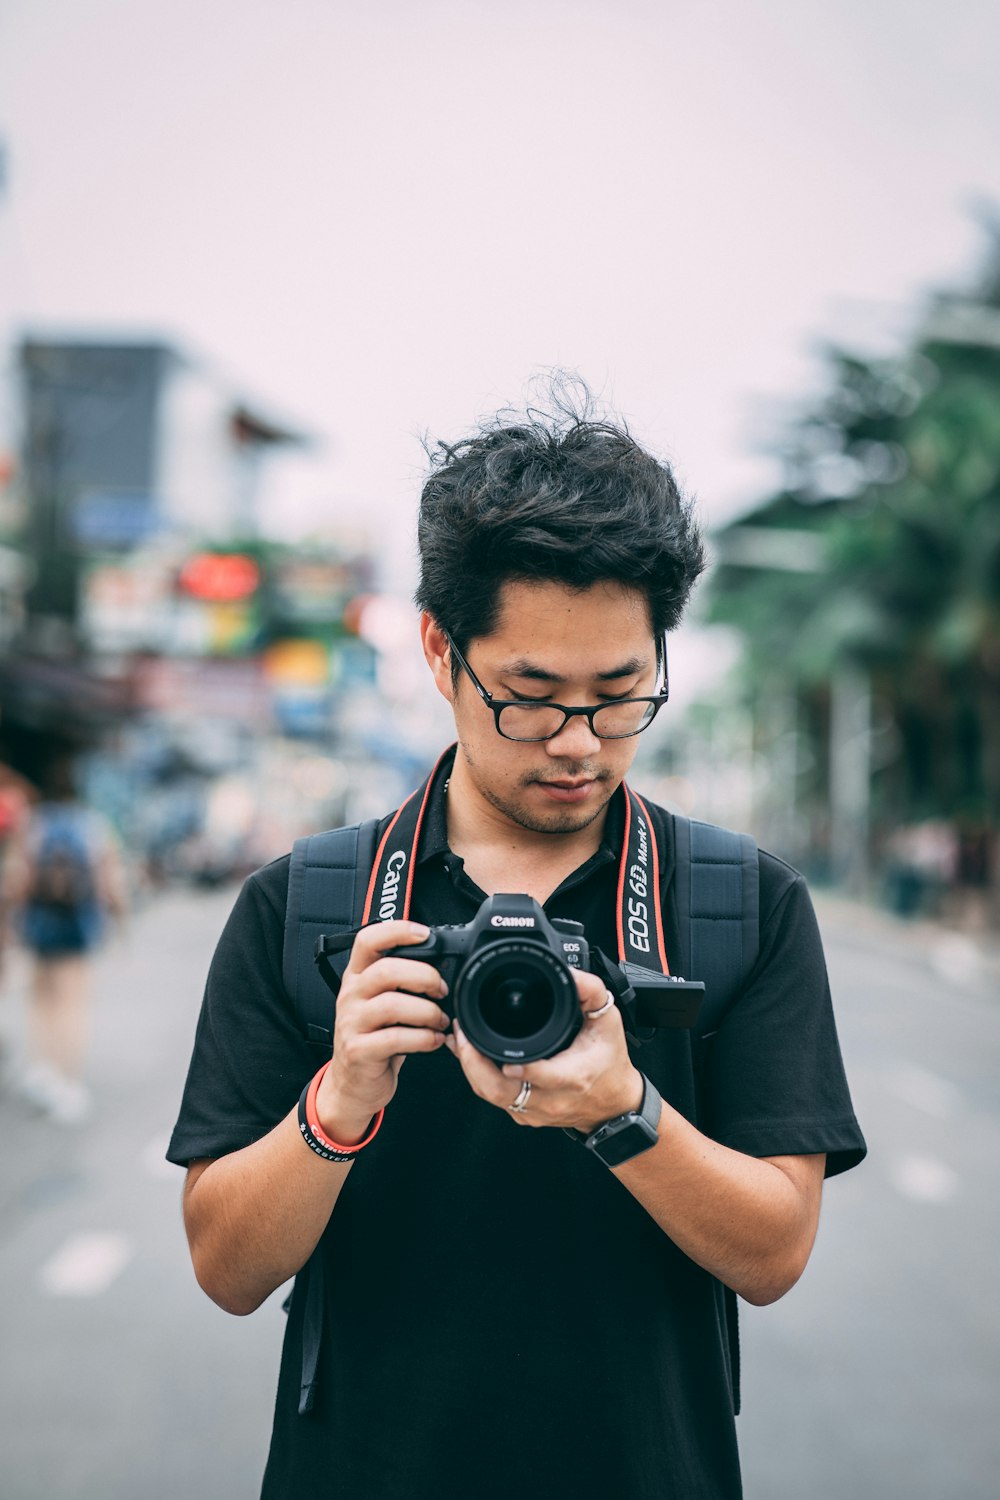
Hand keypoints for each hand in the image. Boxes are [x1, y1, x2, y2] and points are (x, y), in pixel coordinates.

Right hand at [317, 921, 450, 1143]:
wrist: (353, 1083)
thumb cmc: (376, 1037)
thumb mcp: (382, 1002)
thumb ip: (403, 982)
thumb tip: (445, 969)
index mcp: (357, 976)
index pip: (368, 940)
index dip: (397, 931)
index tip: (425, 935)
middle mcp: (350, 994)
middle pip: (386, 970)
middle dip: (425, 977)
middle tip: (443, 990)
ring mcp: (351, 1023)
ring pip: (392, 1004)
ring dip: (427, 1012)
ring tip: (441, 1020)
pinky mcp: (358, 1051)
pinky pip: (395, 1038)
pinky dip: (423, 1038)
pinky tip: (434, 1040)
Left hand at [448, 968, 642, 1133]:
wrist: (613, 1105)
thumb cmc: (610, 1063)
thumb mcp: (608, 1021)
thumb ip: (591, 993)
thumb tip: (569, 972)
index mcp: (573, 1077)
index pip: (542, 1077)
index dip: (522, 1069)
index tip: (506, 1059)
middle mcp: (550, 1099)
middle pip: (500, 1091)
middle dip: (474, 1064)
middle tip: (462, 1035)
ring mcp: (534, 1111)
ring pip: (491, 1095)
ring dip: (471, 1068)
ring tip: (460, 1039)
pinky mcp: (524, 1114)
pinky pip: (494, 1096)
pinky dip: (478, 1076)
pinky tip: (470, 1055)